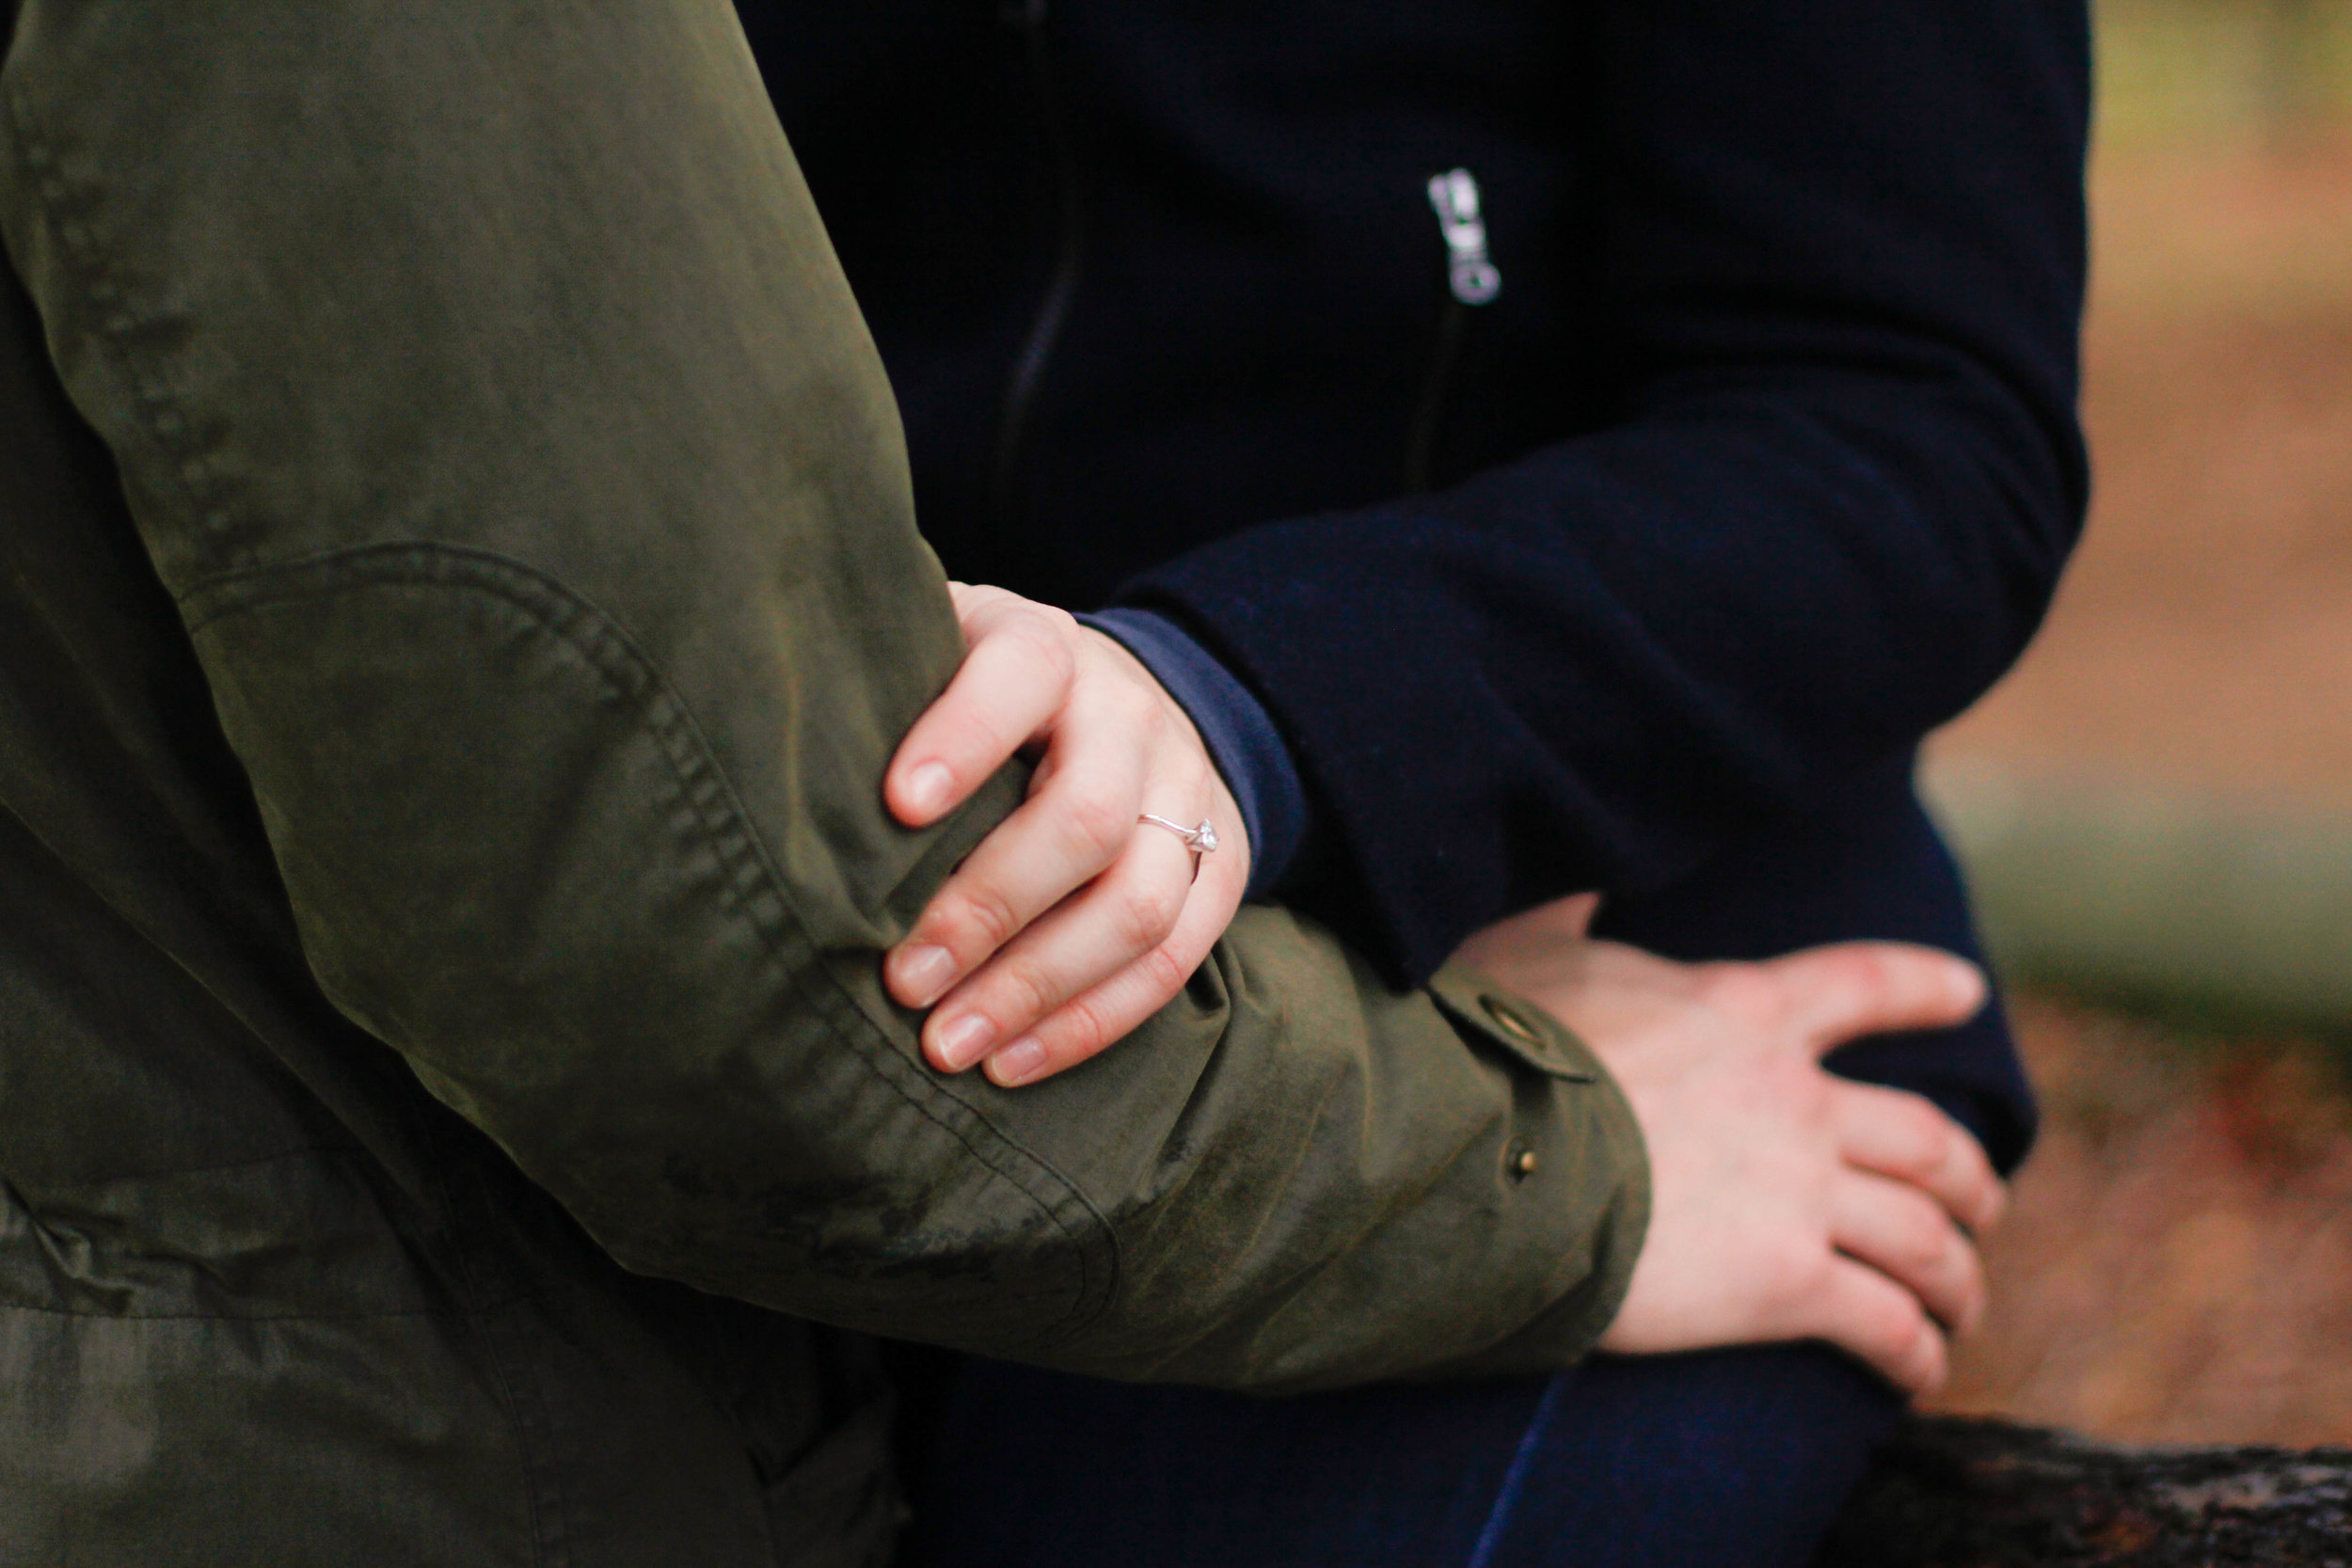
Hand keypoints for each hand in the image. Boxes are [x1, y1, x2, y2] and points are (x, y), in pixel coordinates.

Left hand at [883, 584, 1251, 1086]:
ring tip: (949, 1045)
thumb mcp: (933, 656)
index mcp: (1047, 648)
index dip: (965, 736)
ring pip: (1138, 904)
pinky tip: (1013, 1061)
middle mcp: (1129, 715)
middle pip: (1087, 818)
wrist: (1119, 698)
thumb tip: (780, 780)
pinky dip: (1091, 1021)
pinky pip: (1175, 959)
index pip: (1021, 675)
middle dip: (990, 909)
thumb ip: (880, 693)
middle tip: (904, 979)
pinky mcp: (1220, 864)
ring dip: (1038, 988)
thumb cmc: (976, 696)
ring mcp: (1185, 791)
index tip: (897, 807)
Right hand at [1453, 896, 2004, 1395]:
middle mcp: (1795, 1098)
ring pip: (1926, 1237)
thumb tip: (1583, 889)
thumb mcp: (1528, 955)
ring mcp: (1800, 1192)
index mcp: (1741, 1010)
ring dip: (1956, 1276)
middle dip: (1968, 1177)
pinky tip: (1918, 1372)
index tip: (1969, 991)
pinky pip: (1884, 1323)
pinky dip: (1915, 1352)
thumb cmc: (1490, 1049)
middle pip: (1926, 1137)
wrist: (1488, 1150)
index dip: (1922, 988)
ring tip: (1959, 1304)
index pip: (1859, 985)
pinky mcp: (1786, 1283)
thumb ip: (1569, 922)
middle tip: (1981, 1202)